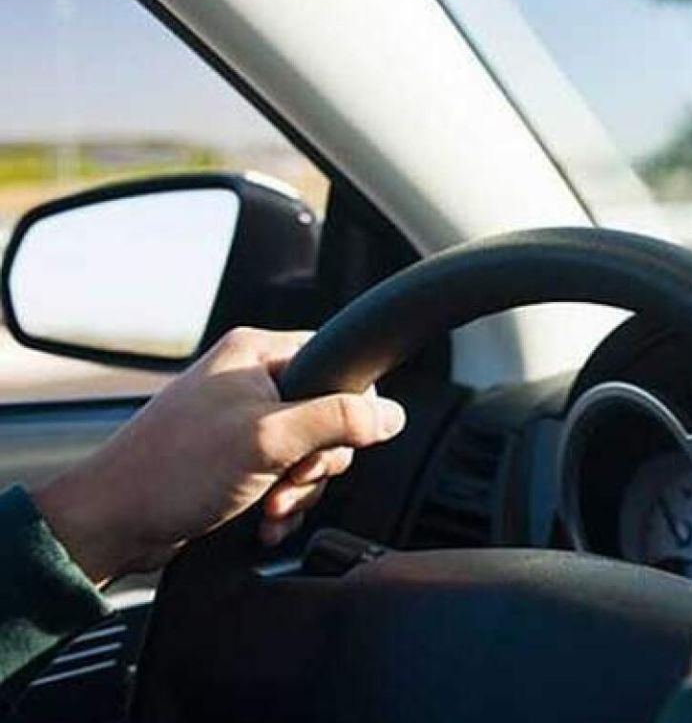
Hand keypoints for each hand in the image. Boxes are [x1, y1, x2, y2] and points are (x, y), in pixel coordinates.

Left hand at [32, 328, 405, 583]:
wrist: (112, 524)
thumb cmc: (173, 472)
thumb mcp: (270, 439)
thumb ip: (339, 420)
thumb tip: (392, 414)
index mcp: (257, 353)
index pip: (339, 363)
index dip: (350, 407)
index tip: (333, 441)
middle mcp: (252, 382)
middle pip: (331, 417)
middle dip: (318, 463)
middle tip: (291, 478)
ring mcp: (243, 423)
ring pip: (310, 455)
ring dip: (298, 491)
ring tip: (269, 506)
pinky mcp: (236, 461)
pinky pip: (285, 479)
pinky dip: (280, 505)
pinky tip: (262, 520)